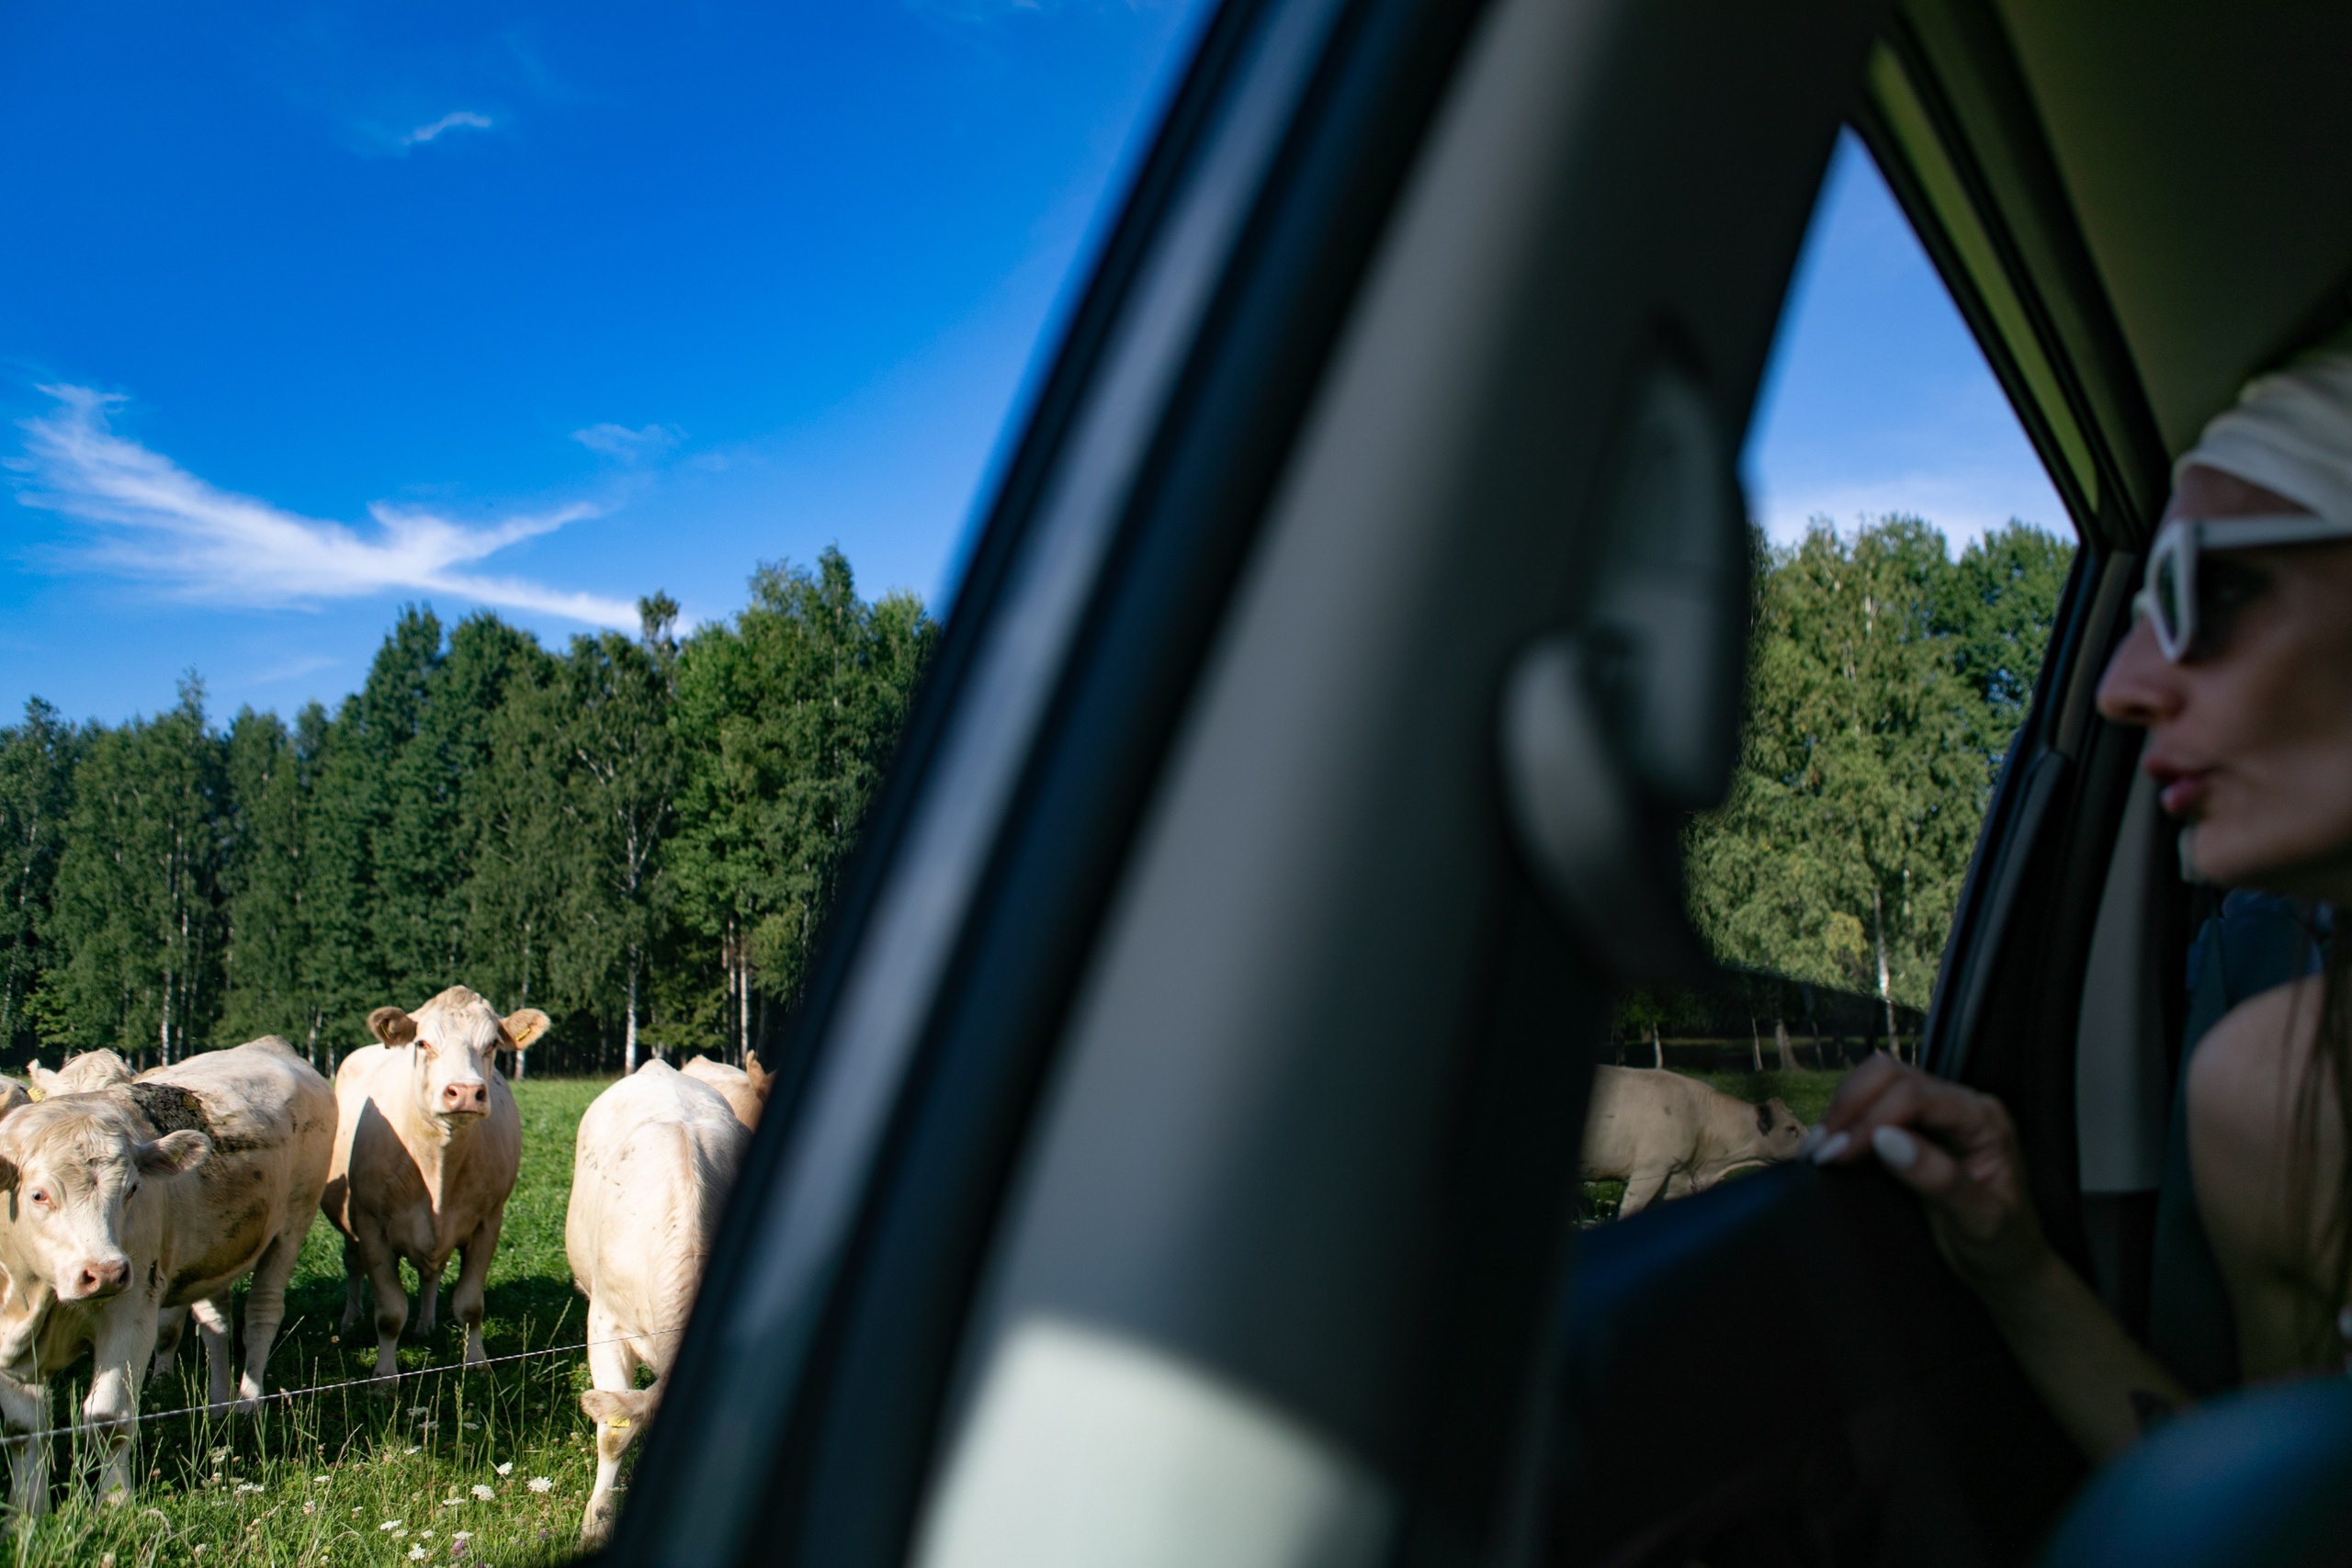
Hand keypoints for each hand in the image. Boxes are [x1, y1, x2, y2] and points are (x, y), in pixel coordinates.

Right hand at [1809, 1054, 2050, 1291]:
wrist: (2007, 1263)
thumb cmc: (2002, 1245)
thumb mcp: (1980, 1221)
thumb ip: (1939, 1179)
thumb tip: (1887, 1140)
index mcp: (1983, 1120)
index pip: (1916, 1096)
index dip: (1870, 1119)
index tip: (1837, 1156)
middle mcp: (1960, 1105)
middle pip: (1891, 1074)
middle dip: (1849, 1107)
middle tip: (1821, 1153)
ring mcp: (1936, 1111)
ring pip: (1876, 1080)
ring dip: (1841, 1110)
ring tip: (1818, 1151)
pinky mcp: (1914, 1123)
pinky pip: (1872, 1100)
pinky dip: (1844, 1118)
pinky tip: (1829, 1146)